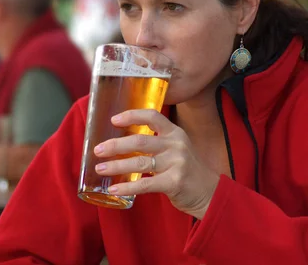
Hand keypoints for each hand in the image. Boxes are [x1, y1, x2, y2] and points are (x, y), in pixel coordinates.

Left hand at [94, 109, 219, 219]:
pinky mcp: (174, 182)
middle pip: (140, 140)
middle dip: (116, 145)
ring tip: (100, 168)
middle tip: (98, 150)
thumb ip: (155, 142)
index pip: (152, 116)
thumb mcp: (175, 148)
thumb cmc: (185, 169)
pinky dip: (127, 187)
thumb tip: (120, 141)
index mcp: (175, 132)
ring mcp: (176, 163)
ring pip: (139, 163)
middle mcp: (176, 145)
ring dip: (116, 166)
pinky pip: (145, 184)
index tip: (113, 120)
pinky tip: (114, 189)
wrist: (209, 192)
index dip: (132, 115)